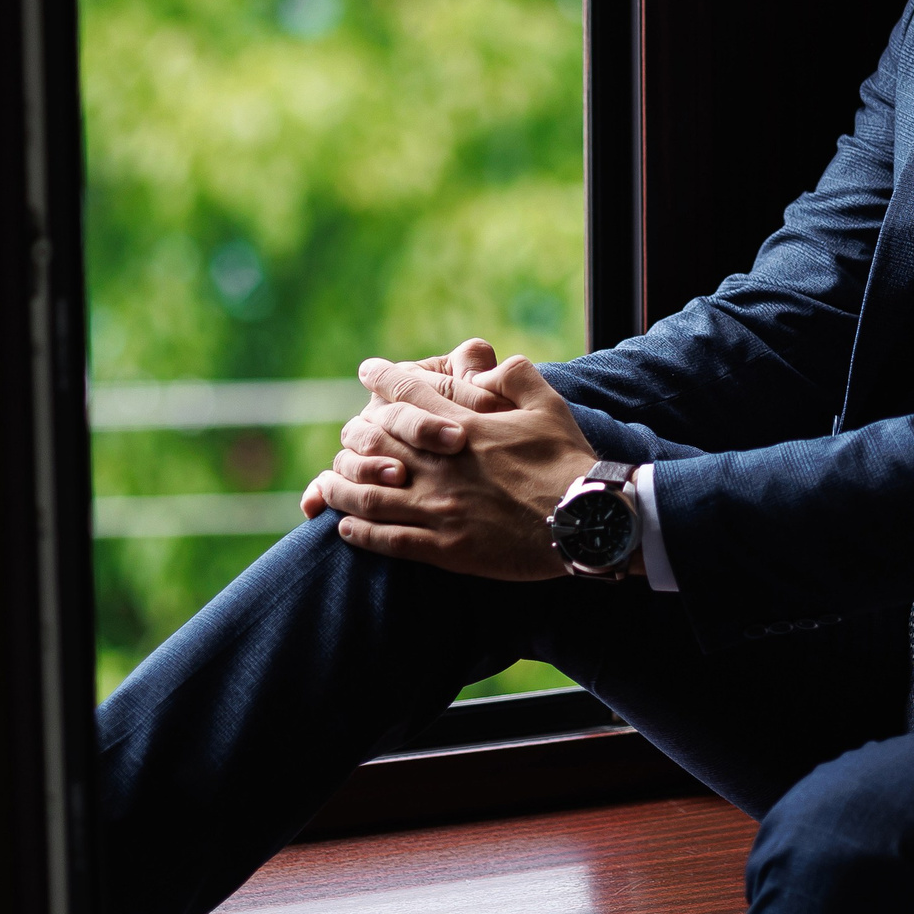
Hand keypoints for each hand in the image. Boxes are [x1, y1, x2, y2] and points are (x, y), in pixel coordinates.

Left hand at [305, 353, 600, 579]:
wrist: (585, 520)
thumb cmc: (569, 460)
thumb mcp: (547, 403)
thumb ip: (514, 375)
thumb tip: (488, 365)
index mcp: (462, 427)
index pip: (409, 394)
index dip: (383, 379)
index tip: (367, 370)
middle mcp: (440, 466)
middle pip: (375, 445)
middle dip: (354, 437)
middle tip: (345, 434)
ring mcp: (439, 509)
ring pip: (369, 496)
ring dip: (342, 487)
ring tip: (328, 485)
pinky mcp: (445, 548)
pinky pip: (388, 540)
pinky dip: (360, 532)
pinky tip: (347, 527)